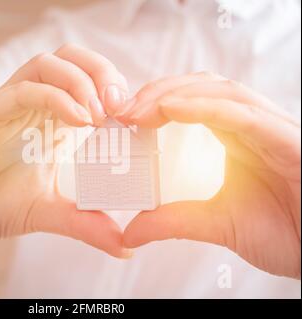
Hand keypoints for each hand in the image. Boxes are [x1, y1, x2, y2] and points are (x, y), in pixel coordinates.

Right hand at [0, 44, 131, 257]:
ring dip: (82, 81)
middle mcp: (34, 107)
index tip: (135, 117)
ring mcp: (10, 106)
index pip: (90, 82)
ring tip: (100, 115)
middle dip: (103, 73)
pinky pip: (25, 90)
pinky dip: (56, 97)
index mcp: (52, 121)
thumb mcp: (48, 212)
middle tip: (121, 106)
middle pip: (73, 59)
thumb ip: (85, 223)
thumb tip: (127, 246)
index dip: (116, 89)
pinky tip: (77, 121)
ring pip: (50, 64)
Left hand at [117, 72, 300, 278]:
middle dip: (158, 92)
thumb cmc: (286, 233)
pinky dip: (206, 107)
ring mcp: (271, 129)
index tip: (122, 117)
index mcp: (236, 137)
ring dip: (175, 94)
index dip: (155, 101)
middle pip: (201, 87)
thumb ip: (174, 221)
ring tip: (139, 110)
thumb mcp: (216, 224)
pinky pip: (243, 114)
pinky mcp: (288, 140)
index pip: (191, 101)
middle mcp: (253, 126)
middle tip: (123, 110)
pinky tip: (173, 109)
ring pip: (221, 91)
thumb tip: (130, 231)